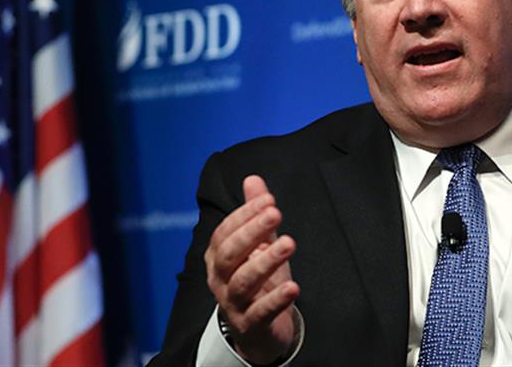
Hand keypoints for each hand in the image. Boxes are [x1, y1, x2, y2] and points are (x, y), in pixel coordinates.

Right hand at [205, 175, 300, 363]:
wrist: (260, 332)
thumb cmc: (259, 283)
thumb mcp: (260, 246)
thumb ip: (255, 215)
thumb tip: (253, 179)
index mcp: (218, 257)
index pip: (225, 232)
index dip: (245, 215)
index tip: (269, 200)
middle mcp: (220, 279)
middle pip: (229, 254)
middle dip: (251, 232)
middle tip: (275, 213)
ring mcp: (233, 304)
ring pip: (243, 281)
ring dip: (266, 261)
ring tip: (288, 244)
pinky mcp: (250, 325)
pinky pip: (260, 312)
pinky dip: (275, 299)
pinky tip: (293, 287)